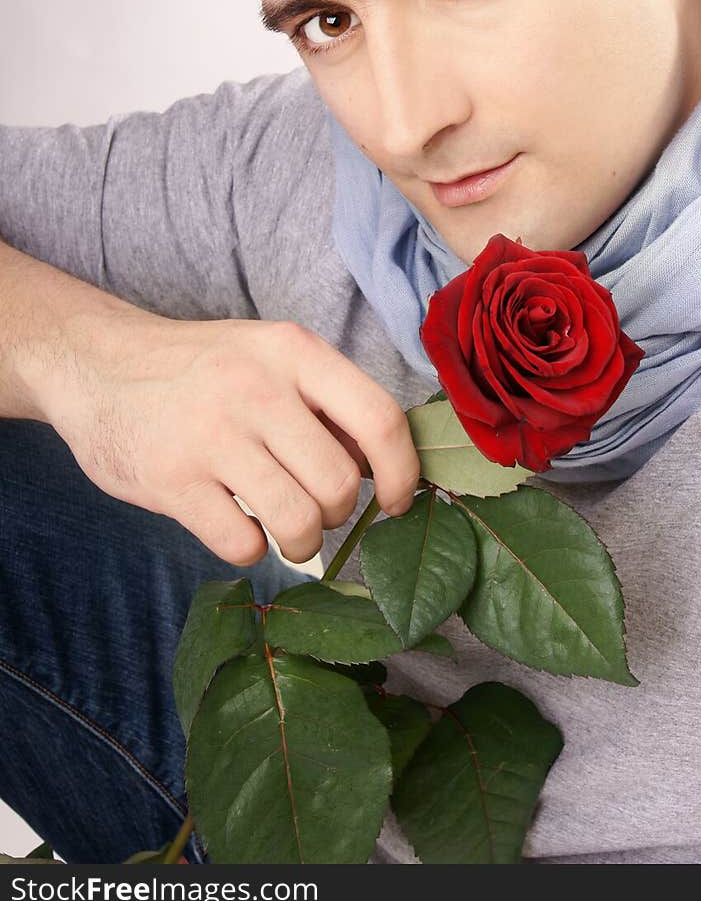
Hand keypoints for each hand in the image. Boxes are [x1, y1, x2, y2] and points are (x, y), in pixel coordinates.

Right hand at [41, 310, 421, 565]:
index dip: (403, 473)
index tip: (397, 503)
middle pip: (340, 483)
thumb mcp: (270, 357)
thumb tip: (387, 469)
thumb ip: (326, 403)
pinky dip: (251, 549)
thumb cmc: (202, 370)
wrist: (97, 363)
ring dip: (301, 542)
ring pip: (298, 521)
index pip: (379, 419)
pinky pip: (243, 544)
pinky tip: (236, 525)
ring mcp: (211, 434)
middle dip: (338, 513)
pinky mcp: (171, 480)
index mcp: (294, 351)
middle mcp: (257, 388)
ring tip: (285, 529)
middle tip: (315, 508)